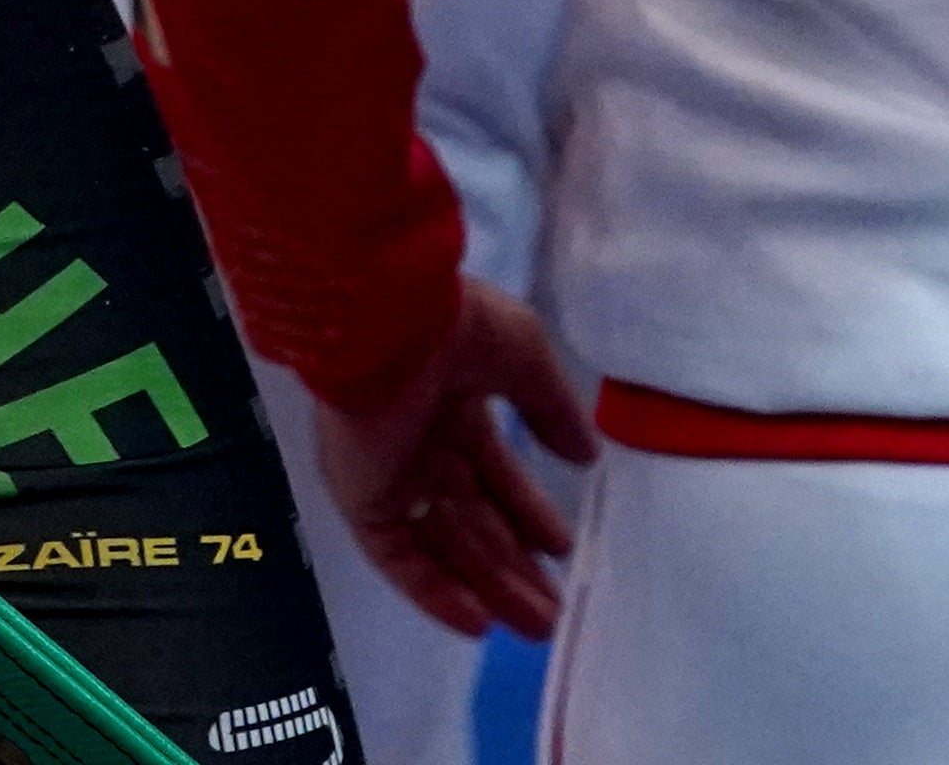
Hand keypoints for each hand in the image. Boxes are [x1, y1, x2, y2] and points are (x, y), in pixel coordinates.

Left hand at [307, 277, 593, 640]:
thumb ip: (552, 409)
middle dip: (514, 565)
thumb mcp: (525, 358)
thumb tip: (585, 454)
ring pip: (442, 546)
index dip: (527, 512)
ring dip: (488, 589)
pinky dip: (435, 592)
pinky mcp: (363, 497)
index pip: (493, 473)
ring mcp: (390, 473)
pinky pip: (398, 556)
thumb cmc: (456, 327)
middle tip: (554, 609)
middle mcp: (420, 443)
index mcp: (453, 404)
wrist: (383, 320)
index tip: (561, 549)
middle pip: (472, 520)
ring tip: (537, 627)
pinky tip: (479, 623)